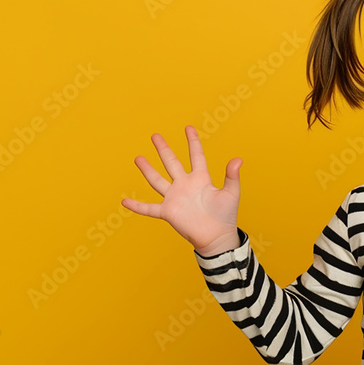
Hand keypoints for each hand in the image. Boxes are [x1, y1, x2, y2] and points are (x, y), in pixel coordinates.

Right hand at [121, 126, 242, 255]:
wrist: (217, 236)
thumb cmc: (226, 215)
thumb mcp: (231, 193)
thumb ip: (232, 176)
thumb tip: (238, 159)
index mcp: (201, 179)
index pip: (196, 155)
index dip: (193, 142)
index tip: (188, 128)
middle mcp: (185, 185)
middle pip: (172, 163)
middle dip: (163, 149)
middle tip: (155, 135)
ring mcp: (175, 198)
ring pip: (157, 180)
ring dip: (147, 169)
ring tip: (138, 158)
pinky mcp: (168, 212)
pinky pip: (149, 208)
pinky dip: (137, 206)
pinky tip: (125, 201)